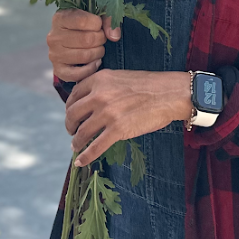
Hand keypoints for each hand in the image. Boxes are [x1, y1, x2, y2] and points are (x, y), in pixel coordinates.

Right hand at [47, 8, 119, 82]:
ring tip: (98, 48)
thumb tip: (114, 36)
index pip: (83, 21)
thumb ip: (108, 20)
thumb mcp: (95, 15)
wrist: (72, 39)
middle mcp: (53, 37)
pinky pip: (77, 74)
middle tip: (101, 38)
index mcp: (60, 18)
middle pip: (87, 39)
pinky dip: (90, 69)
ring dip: (98, 53)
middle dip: (100, 39)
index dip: (97, 24)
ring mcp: (54, 54)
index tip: (99, 25)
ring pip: (85, 56)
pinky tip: (95, 62)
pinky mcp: (58, 70)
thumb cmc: (85, 25)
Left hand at [64, 69, 192, 166]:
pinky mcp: (117, 130)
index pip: (74, 96)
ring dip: (76, 142)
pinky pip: (95, 147)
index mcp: (99, 79)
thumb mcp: (120, 77)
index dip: (69, 107)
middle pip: (72, 114)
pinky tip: (81, 162)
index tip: (72, 115)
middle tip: (72, 131)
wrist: (169, 93)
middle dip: (70, 125)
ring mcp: (107, 113)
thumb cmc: (148, 85)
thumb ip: (103, 86)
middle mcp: (99, 95)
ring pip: (82, 132)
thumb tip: (90, 101)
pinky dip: (85, 156)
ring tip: (76, 146)